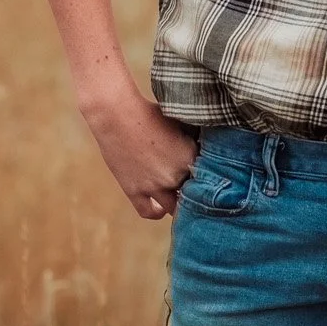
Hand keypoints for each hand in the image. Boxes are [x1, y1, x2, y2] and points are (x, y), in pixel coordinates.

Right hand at [81, 83, 197, 220]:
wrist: (117, 115)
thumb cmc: (150, 113)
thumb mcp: (181, 124)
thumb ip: (196, 141)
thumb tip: (209, 149)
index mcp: (191, 158)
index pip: (208, 177)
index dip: (206, 176)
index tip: (205, 176)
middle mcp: (175, 176)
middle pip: (192, 193)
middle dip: (192, 189)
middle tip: (191, 185)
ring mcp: (154, 186)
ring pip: (173, 207)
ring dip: (176, 203)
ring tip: (177, 197)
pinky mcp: (134, 191)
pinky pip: (149, 211)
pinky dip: (156, 212)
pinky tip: (160, 207)